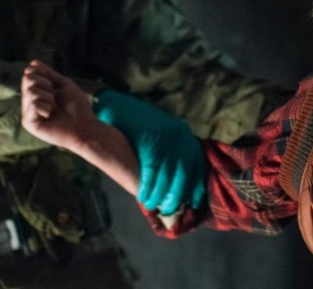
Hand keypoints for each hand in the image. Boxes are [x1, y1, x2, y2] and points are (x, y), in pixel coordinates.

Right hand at [21, 60, 95, 149]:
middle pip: (27, 79)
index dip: (42, 73)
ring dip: (48, 97)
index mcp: (37, 93)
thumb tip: (32, 62)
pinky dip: (45, 107)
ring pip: (30, 91)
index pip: (29, 73)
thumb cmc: (77, 106)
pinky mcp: (29, 124)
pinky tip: (50, 115)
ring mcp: (28, 113)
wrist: (84, 126)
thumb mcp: (63, 84)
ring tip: (54, 108)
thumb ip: (47, 74)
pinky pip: (32, 105)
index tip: (54, 85)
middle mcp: (30, 102)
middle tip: (55, 97)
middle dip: (45, 84)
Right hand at [93, 90, 205, 214]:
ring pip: (168, 178)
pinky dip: (148, 189)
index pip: (198, 166)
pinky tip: (143, 196)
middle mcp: (181, 137)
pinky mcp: (152, 144)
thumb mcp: (159, 136)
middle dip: (177, 196)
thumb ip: (168, 156)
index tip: (194, 203)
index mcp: (185, 136)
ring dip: (160, 196)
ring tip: (152, 205)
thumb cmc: (134, 124)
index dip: (197, 187)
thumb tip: (172, 182)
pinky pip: (153, 174)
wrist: (114, 105)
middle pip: (185, 176)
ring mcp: (168, 140)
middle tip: (169, 209)